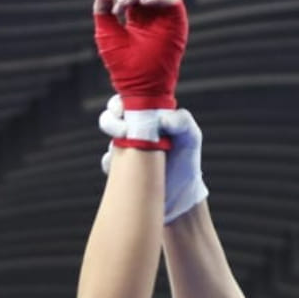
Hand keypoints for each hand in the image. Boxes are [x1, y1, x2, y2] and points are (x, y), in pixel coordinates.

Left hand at [93, 0, 187, 145]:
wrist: (139, 88)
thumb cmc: (123, 66)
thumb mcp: (106, 33)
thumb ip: (102, 9)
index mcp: (138, 15)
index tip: (106, 1)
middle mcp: (154, 14)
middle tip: (116, 5)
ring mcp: (166, 18)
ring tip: (125, 6)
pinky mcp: (178, 25)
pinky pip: (173, 0)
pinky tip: (142, 4)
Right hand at [100, 95, 207, 222]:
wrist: (182, 194)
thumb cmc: (187, 161)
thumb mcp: (191, 137)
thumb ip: (183, 121)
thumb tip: (163, 120)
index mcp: (147, 119)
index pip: (125, 103)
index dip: (118, 103)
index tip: (123, 111)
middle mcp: (133, 133)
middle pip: (109, 119)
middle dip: (110, 121)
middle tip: (124, 131)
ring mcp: (125, 151)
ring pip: (107, 141)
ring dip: (112, 144)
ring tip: (128, 150)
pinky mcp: (120, 170)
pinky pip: (107, 164)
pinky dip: (111, 164)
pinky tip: (126, 169)